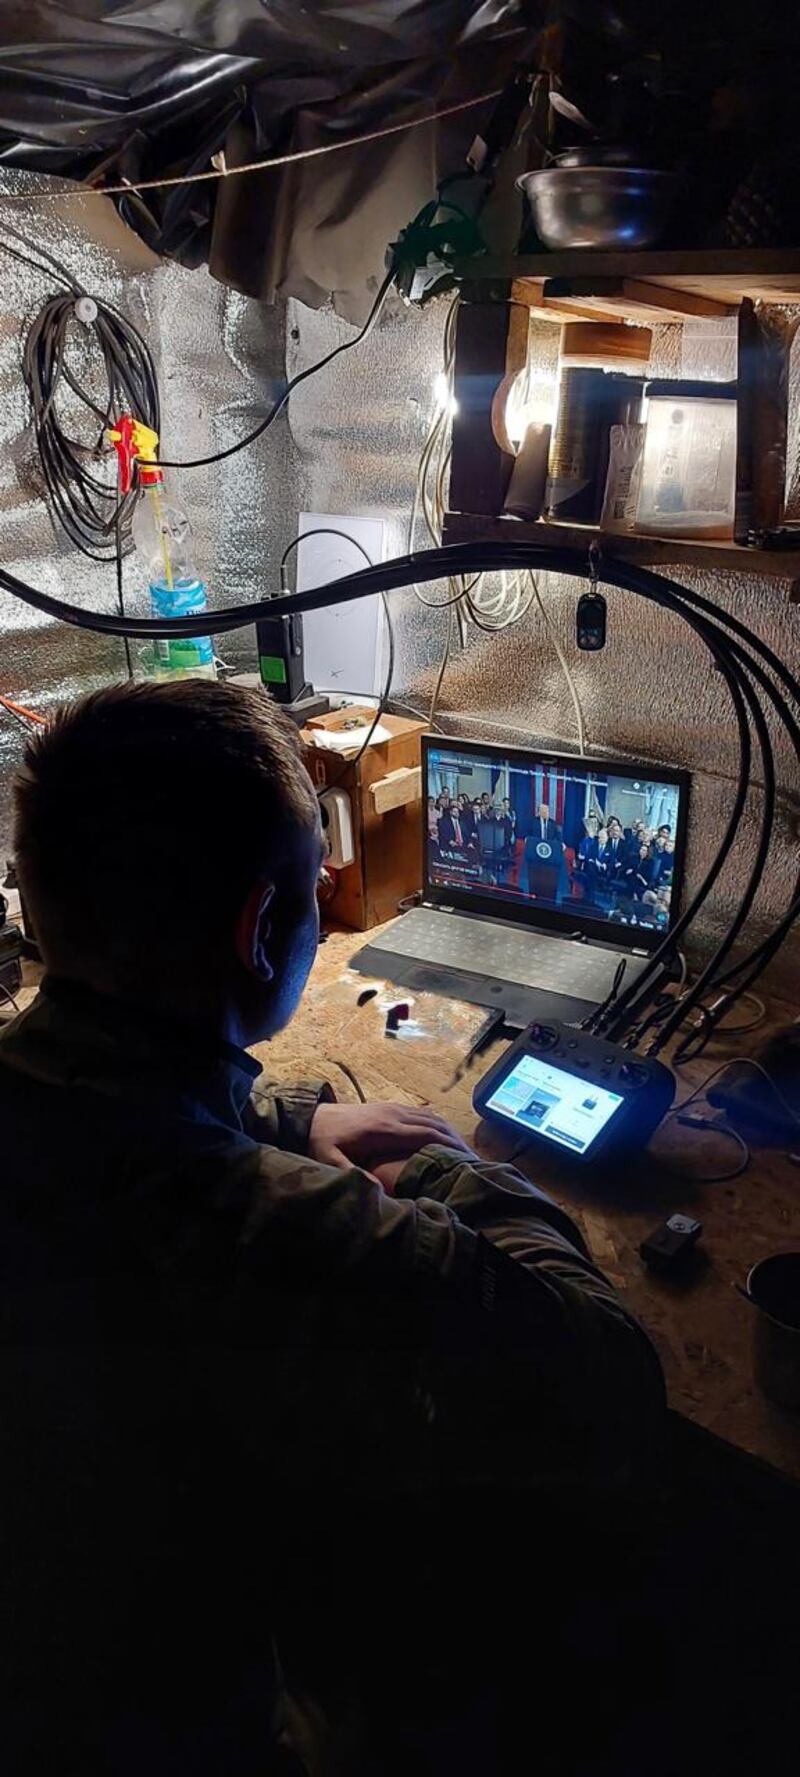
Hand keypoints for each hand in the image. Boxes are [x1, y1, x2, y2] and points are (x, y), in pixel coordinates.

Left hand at [309, 1101, 474, 1177]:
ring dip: (450, 1131)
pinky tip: (445, 1138)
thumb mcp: (331, 1161)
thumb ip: (354, 1174)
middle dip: (457, 1140)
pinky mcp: (388, 1109)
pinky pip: (421, 1114)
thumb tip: (379, 1191)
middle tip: (476, 1159)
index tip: (467, 1159)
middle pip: (434, 1124)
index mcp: (385, 1129)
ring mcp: (392, 1109)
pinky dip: (438, 1124)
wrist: (309, 1118)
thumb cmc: (321, 1142)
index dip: (449, 1145)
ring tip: (467, 1151)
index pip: (426, 1133)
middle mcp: (393, 1115)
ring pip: (430, 1116)